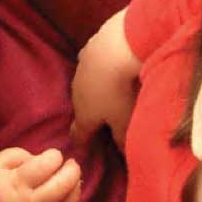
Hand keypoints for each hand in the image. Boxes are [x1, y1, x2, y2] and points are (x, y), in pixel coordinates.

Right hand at [0, 147, 81, 201]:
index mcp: (18, 183)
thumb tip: (42, 160)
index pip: (49, 164)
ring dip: (74, 192)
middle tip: (71, 165)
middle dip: (73, 170)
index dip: (55, 156)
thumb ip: (21, 156)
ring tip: (70, 184)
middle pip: (65, 186)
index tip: (52, 156)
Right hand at [70, 9, 141, 149]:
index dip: (81, 143)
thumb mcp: (124, 120)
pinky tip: (109, 65)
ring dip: (94, 90)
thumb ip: (122, 138)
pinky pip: (92, 65)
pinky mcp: (87, 50)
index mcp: (84, 116)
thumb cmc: (120, 91)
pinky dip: (99, 68)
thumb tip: (123, 153)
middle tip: (103, 119)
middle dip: (89, 114)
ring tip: (109, 90)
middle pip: (81, 109)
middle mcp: (77, 94)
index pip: (78, 134)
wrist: (115, 47)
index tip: (83, 148)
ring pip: (85, 86)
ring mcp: (80, 71)